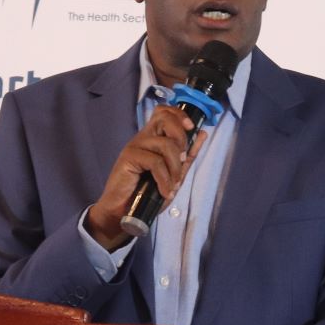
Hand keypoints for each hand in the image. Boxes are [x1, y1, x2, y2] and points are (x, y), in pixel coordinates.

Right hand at [84, 105, 206, 249]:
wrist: (122, 212)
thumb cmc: (147, 194)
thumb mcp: (174, 174)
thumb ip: (187, 156)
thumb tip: (202, 134)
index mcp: (153, 138)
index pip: (164, 112)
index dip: (180, 114)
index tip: (192, 128)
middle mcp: (143, 137)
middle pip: (165, 118)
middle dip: (181, 138)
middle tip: (182, 160)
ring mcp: (134, 146)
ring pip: (165, 144)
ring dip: (175, 167)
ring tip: (173, 185)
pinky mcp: (128, 157)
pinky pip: (155, 162)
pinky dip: (165, 180)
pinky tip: (164, 191)